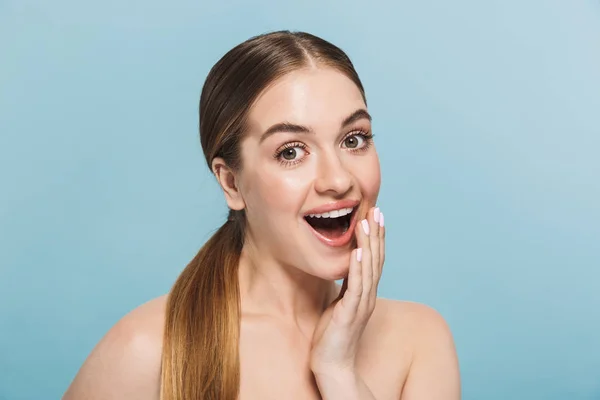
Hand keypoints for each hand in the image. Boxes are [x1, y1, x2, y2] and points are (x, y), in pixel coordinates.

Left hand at [310, 206, 385, 375]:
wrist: (332, 364)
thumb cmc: (332, 335)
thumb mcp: (338, 304)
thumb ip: (344, 287)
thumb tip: (340, 269)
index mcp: (364, 293)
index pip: (374, 259)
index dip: (376, 237)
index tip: (374, 215)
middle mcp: (367, 296)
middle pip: (376, 259)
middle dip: (376, 233)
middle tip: (376, 209)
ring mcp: (361, 304)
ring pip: (369, 268)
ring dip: (369, 243)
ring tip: (367, 221)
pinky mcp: (350, 313)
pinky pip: (356, 286)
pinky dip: (358, 267)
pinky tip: (358, 251)